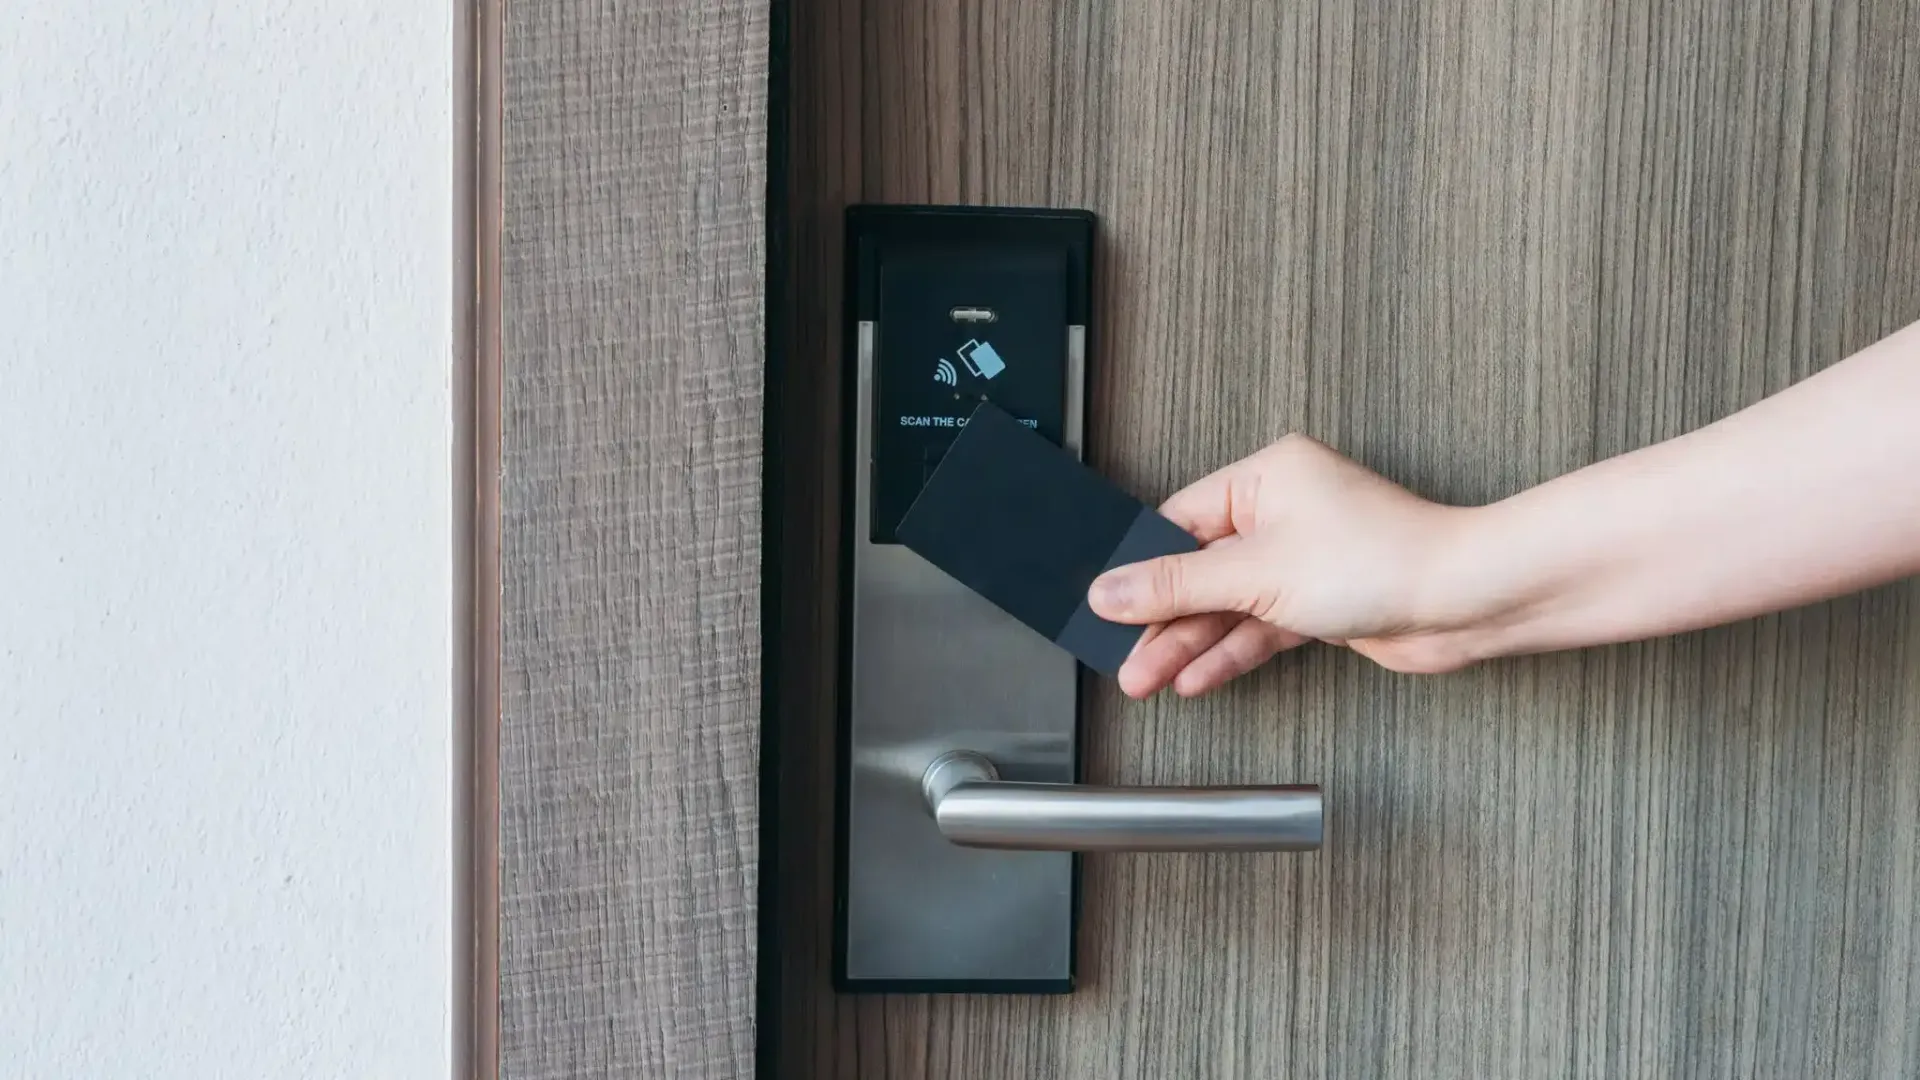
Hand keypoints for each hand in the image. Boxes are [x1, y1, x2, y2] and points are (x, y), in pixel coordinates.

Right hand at [1087, 434, 1479, 696]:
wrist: (1463, 601)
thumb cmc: (1385, 560)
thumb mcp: (1257, 573)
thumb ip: (1178, 586)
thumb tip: (1112, 589)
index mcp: (1266, 478)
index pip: (1179, 522)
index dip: (1142, 569)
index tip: (1108, 604)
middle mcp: (1284, 513)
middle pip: (1200, 570)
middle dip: (1163, 619)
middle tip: (1126, 657)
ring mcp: (1302, 559)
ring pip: (1228, 605)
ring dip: (1190, 644)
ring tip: (1149, 678)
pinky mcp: (1320, 601)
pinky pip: (1259, 627)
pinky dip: (1230, 652)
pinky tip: (1198, 677)